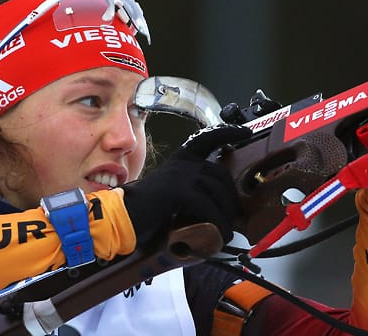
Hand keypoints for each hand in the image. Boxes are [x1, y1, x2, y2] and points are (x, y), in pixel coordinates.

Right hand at [122, 124, 251, 245]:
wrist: (123, 217)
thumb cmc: (148, 210)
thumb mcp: (173, 193)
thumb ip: (193, 190)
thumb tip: (220, 203)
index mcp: (180, 160)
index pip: (207, 138)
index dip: (227, 132)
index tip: (244, 132)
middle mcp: (182, 163)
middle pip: (221, 174)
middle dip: (232, 198)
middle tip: (233, 217)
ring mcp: (181, 175)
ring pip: (217, 192)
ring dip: (226, 215)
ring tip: (225, 231)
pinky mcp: (178, 190)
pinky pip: (208, 207)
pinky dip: (218, 223)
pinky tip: (220, 235)